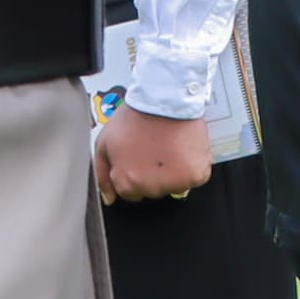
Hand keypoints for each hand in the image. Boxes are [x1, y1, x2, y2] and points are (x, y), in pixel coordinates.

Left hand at [95, 109, 212, 202]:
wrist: (164, 99)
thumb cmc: (135, 117)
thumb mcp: (105, 143)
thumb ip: (103, 174)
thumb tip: (109, 199)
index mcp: (127, 184)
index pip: (131, 193)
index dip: (135, 173)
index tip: (139, 157)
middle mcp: (151, 188)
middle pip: (153, 190)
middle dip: (153, 173)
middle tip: (154, 149)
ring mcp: (175, 184)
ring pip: (175, 186)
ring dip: (174, 171)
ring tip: (169, 146)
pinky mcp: (196, 175)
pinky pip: (196, 178)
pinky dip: (193, 166)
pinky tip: (184, 149)